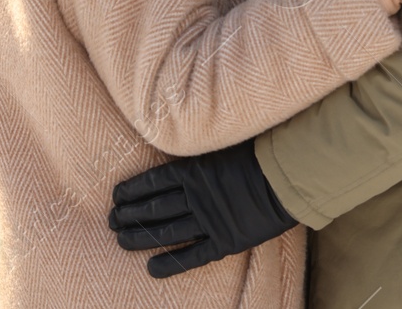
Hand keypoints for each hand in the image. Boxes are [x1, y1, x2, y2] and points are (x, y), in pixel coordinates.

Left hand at [108, 140, 295, 278]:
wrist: (291, 176)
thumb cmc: (263, 150)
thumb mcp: (227, 141)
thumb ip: (204, 147)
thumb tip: (187, 132)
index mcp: (195, 170)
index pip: (152, 181)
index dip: (131, 190)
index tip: (115, 195)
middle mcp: (196, 197)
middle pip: (154, 208)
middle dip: (128, 214)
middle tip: (111, 220)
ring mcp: (209, 221)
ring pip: (166, 232)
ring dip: (140, 237)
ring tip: (120, 241)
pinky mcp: (225, 241)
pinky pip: (192, 256)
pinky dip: (170, 264)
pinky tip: (151, 269)